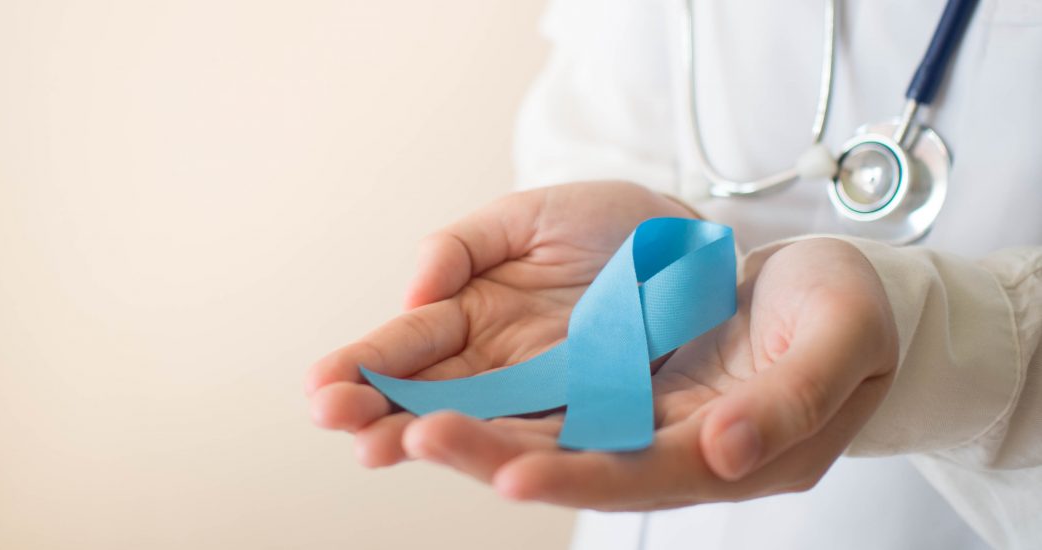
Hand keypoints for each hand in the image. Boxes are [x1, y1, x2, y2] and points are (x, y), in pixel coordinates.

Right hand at [305, 181, 695, 465]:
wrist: (688, 243)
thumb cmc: (604, 222)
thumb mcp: (525, 218)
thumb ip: (460, 247)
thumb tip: (413, 295)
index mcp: (470, 314)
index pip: (407, 344)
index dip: (363, 363)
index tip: (319, 384)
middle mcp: (497, 364)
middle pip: (428, 394)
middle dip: (375, 408)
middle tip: (332, 419)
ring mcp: (545, 393)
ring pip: (477, 424)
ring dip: (426, 437)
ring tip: (377, 446)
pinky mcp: (597, 412)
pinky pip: (554, 435)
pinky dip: (513, 449)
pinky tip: (480, 459)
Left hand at [391, 238, 898, 510]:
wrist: (826, 293)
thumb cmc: (845, 315)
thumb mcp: (837, 343)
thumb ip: (788, 402)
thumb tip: (722, 451)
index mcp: (719, 450)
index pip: (633, 475)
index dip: (571, 478)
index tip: (505, 473)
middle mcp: (660, 443)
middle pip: (560, 459)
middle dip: (479, 452)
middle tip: (400, 440)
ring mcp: (629, 411)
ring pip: (530, 426)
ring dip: (455, 425)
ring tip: (377, 419)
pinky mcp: (608, 376)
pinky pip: (533, 389)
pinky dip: (476, 387)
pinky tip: (418, 385)